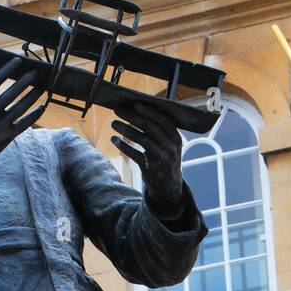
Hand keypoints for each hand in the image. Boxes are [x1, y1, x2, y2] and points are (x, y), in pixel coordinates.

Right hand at [0, 63, 46, 185]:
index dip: (6, 71)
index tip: (17, 61)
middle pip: (10, 95)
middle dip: (23, 83)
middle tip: (35, 73)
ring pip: (19, 109)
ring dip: (32, 98)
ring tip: (41, 88)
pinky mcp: (6, 137)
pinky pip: (23, 125)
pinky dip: (33, 117)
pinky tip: (41, 108)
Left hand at [110, 102, 183, 218]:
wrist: (169, 186)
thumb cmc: (165, 158)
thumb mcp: (169, 144)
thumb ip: (160, 129)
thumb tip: (139, 109)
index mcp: (176, 138)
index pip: (162, 120)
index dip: (148, 111)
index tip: (134, 104)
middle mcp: (170, 148)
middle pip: (149, 127)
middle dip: (132, 117)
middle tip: (117, 110)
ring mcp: (160, 159)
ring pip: (141, 139)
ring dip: (125, 129)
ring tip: (114, 123)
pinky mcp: (150, 169)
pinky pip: (134, 154)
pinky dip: (123, 146)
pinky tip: (114, 139)